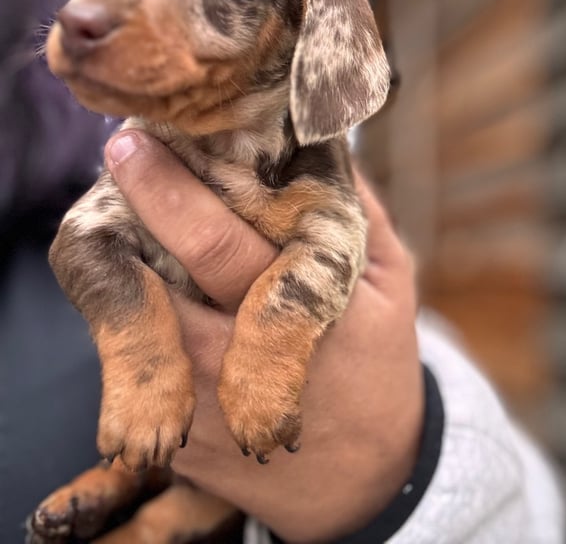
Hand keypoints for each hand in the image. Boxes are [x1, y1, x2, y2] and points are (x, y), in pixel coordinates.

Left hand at [105, 131, 423, 543]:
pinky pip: (147, 360)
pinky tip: (157, 276)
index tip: (135, 141)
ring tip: (135, 208)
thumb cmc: (378, 364)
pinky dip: (143, 312)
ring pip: (140, 318)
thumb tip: (325, 137)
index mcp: (301, 310)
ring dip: (134, 259)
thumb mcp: (392, 282)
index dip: (168, 191)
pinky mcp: (181, 437)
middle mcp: (238, 359)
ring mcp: (203, 404)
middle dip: (135, 210)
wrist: (361, 480)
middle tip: (121, 152)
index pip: (216, 244)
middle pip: (159, 277)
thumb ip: (360, 210)